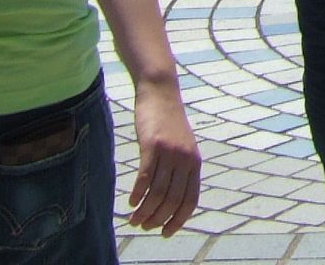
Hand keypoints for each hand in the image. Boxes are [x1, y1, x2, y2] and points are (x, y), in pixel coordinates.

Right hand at [124, 75, 200, 234]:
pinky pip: (145, 178)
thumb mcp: (182, 146)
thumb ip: (180, 169)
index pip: (190, 200)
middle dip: (157, 219)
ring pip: (157, 193)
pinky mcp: (152, 146)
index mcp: (195, 163)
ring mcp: (169, 152)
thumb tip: (171, 199)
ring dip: (144, 211)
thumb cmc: (167, 123)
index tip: (165, 232)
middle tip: (144, 226)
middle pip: (172, 201)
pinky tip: (130, 202)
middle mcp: (185, 159)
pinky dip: (137, 194)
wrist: (160, 92)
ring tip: (134, 220)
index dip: (178, 220)